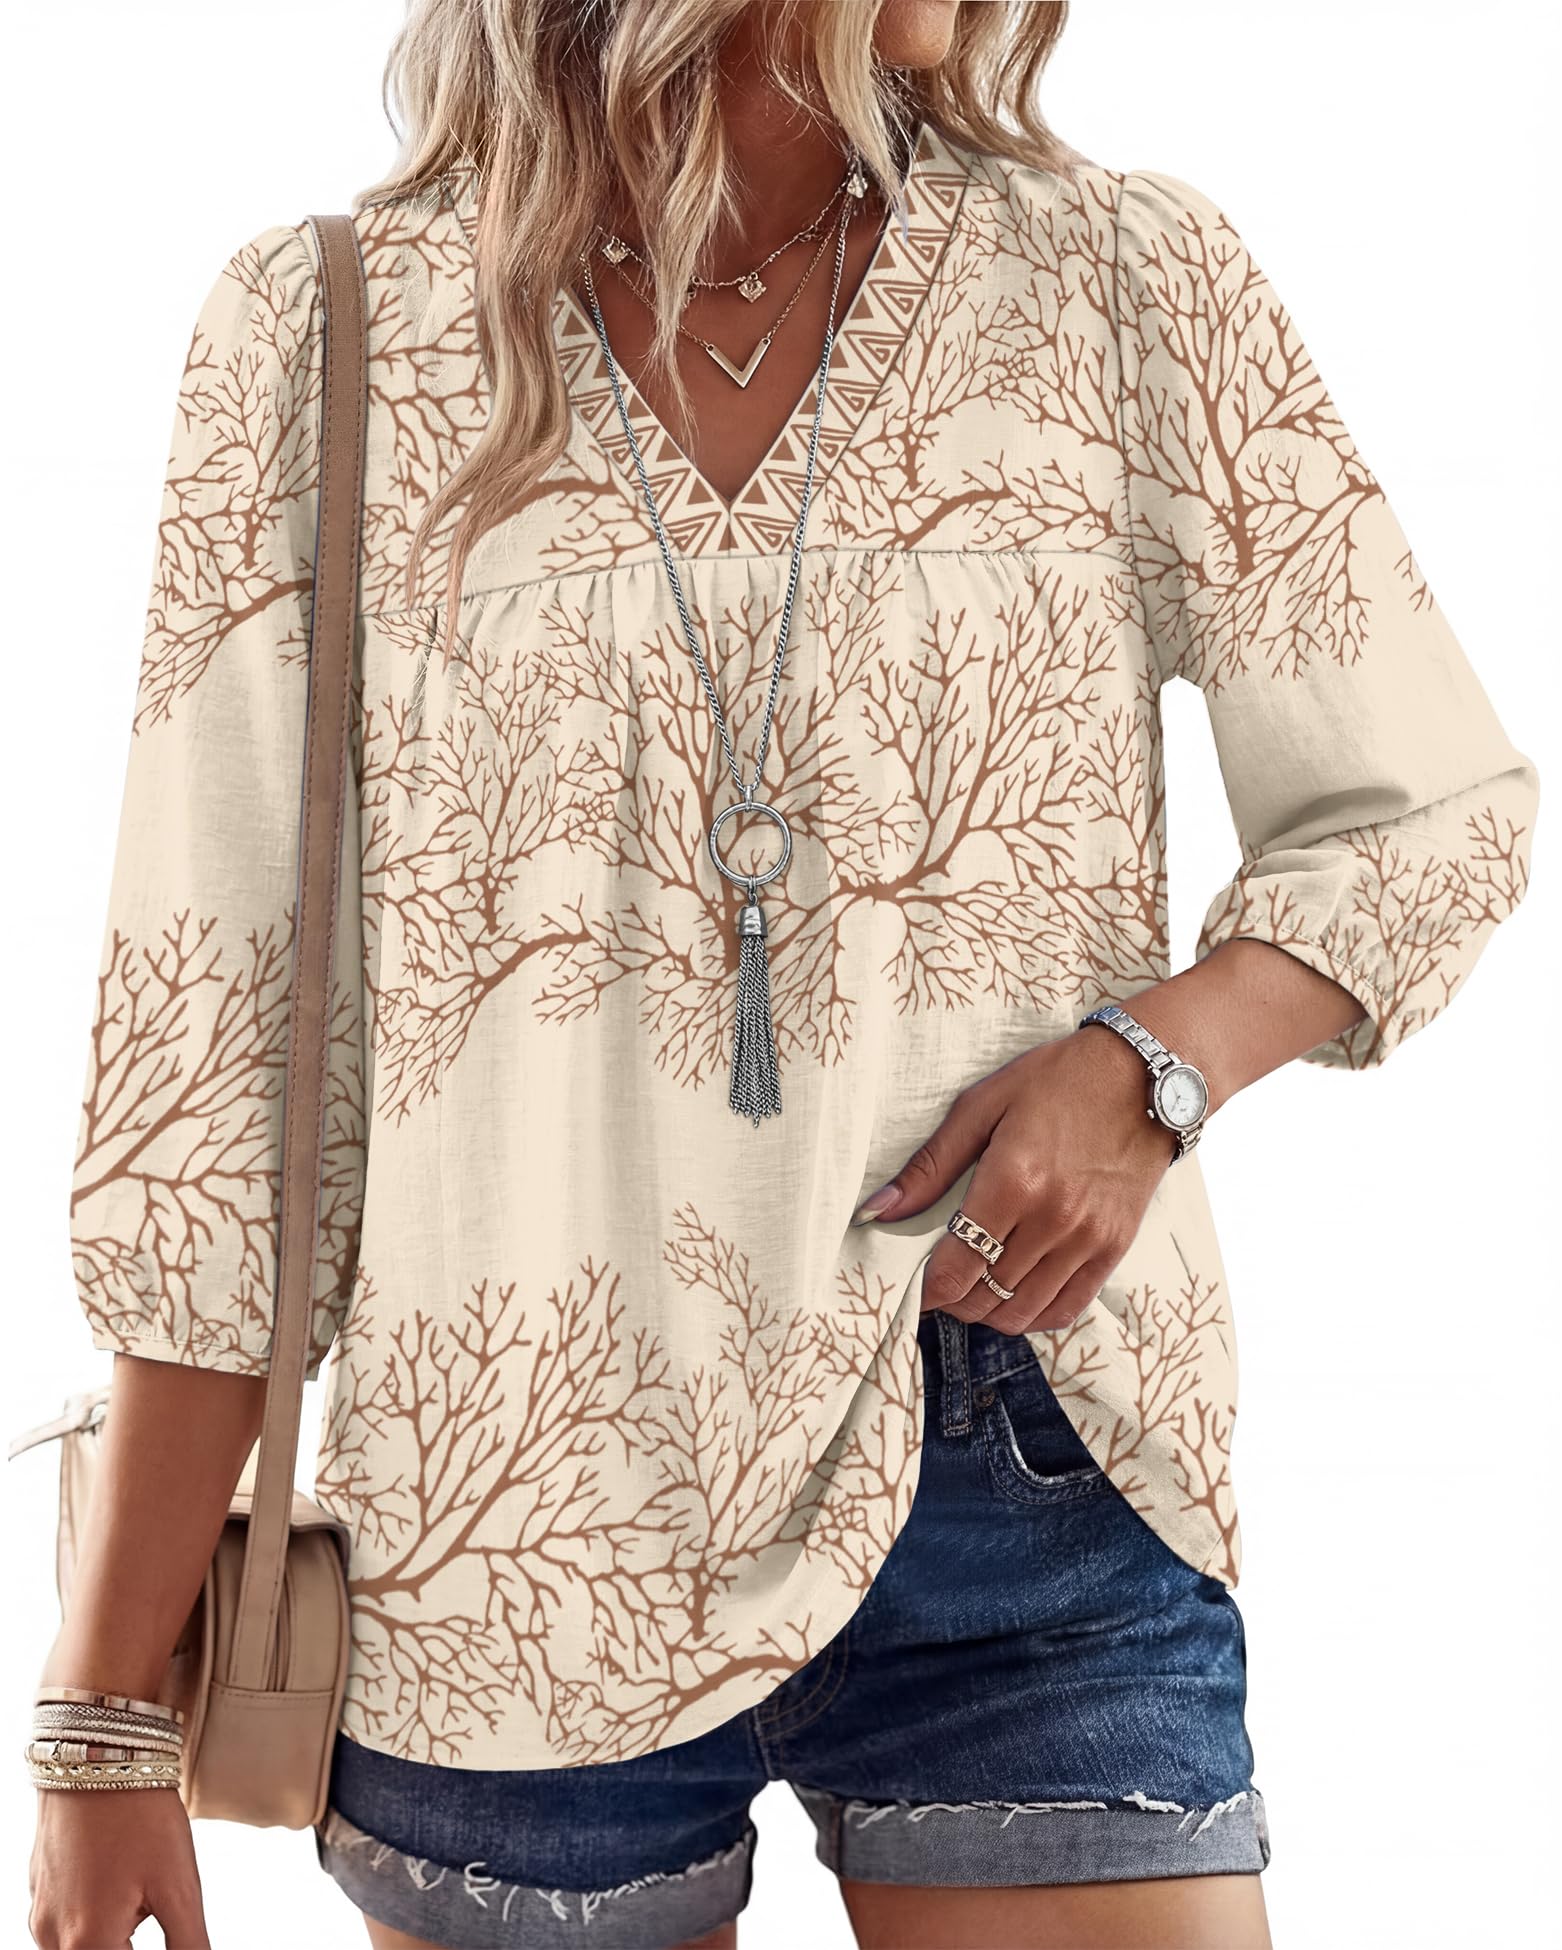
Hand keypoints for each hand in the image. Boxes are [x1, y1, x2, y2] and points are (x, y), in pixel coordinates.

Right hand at [29, 1784, 208, 1948]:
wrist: (98, 1752)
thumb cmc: (140, 1813)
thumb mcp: (179, 1885)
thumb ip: (188, 1944)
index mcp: (86, 1942)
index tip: (163, 1919)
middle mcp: (52, 1937)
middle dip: (131, 1943)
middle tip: (152, 1904)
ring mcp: (41, 1913)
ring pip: (81, 1945)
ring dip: (112, 1935)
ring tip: (137, 1887)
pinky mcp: (40, 1889)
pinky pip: (65, 1923)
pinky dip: (93, 1916)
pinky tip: (117, 1877)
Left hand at [852, 1023, 1184, 1334]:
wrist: (1142, 1075)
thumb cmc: (1056, 1080)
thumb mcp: (981, 1106)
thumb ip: (929, 1166)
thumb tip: (876, 1212)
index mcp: (1012, 1181)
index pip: (955, 1268)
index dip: (926, 1292)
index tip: (914, 1290)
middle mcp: (1051, 1218)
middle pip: (985, 1295)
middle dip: (952, 1302)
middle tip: (940, 1289)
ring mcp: (1088, 1238)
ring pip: (1024, 1310)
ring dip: (989, 1312)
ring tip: (973, 1292)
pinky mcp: (1114, 1246)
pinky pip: (1068, 1307)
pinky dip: (1035, 1314)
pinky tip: (1016, 1296)